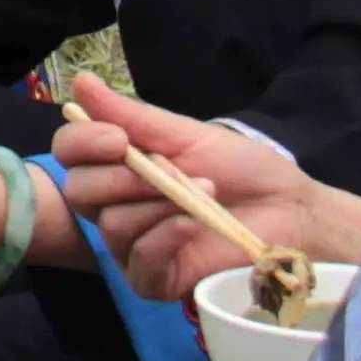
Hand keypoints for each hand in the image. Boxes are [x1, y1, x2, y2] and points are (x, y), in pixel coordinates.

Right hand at [56, 68, 360, 303]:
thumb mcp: (186, 134)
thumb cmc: (242, 169)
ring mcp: (133, 245)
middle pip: (79, 192)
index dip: (81, 143)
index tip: (118, 139)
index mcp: (120, 165)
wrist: (290, 210)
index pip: (70, 152)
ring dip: (157, 205)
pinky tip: (190, 226)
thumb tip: (81, 81)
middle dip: (121, 177)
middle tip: (168, 170)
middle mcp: (117, 204)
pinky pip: (138, 262)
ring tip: (202, 193)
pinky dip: (163, 239)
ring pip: (111, 225)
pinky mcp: (155, 279)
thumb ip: (132, 116)